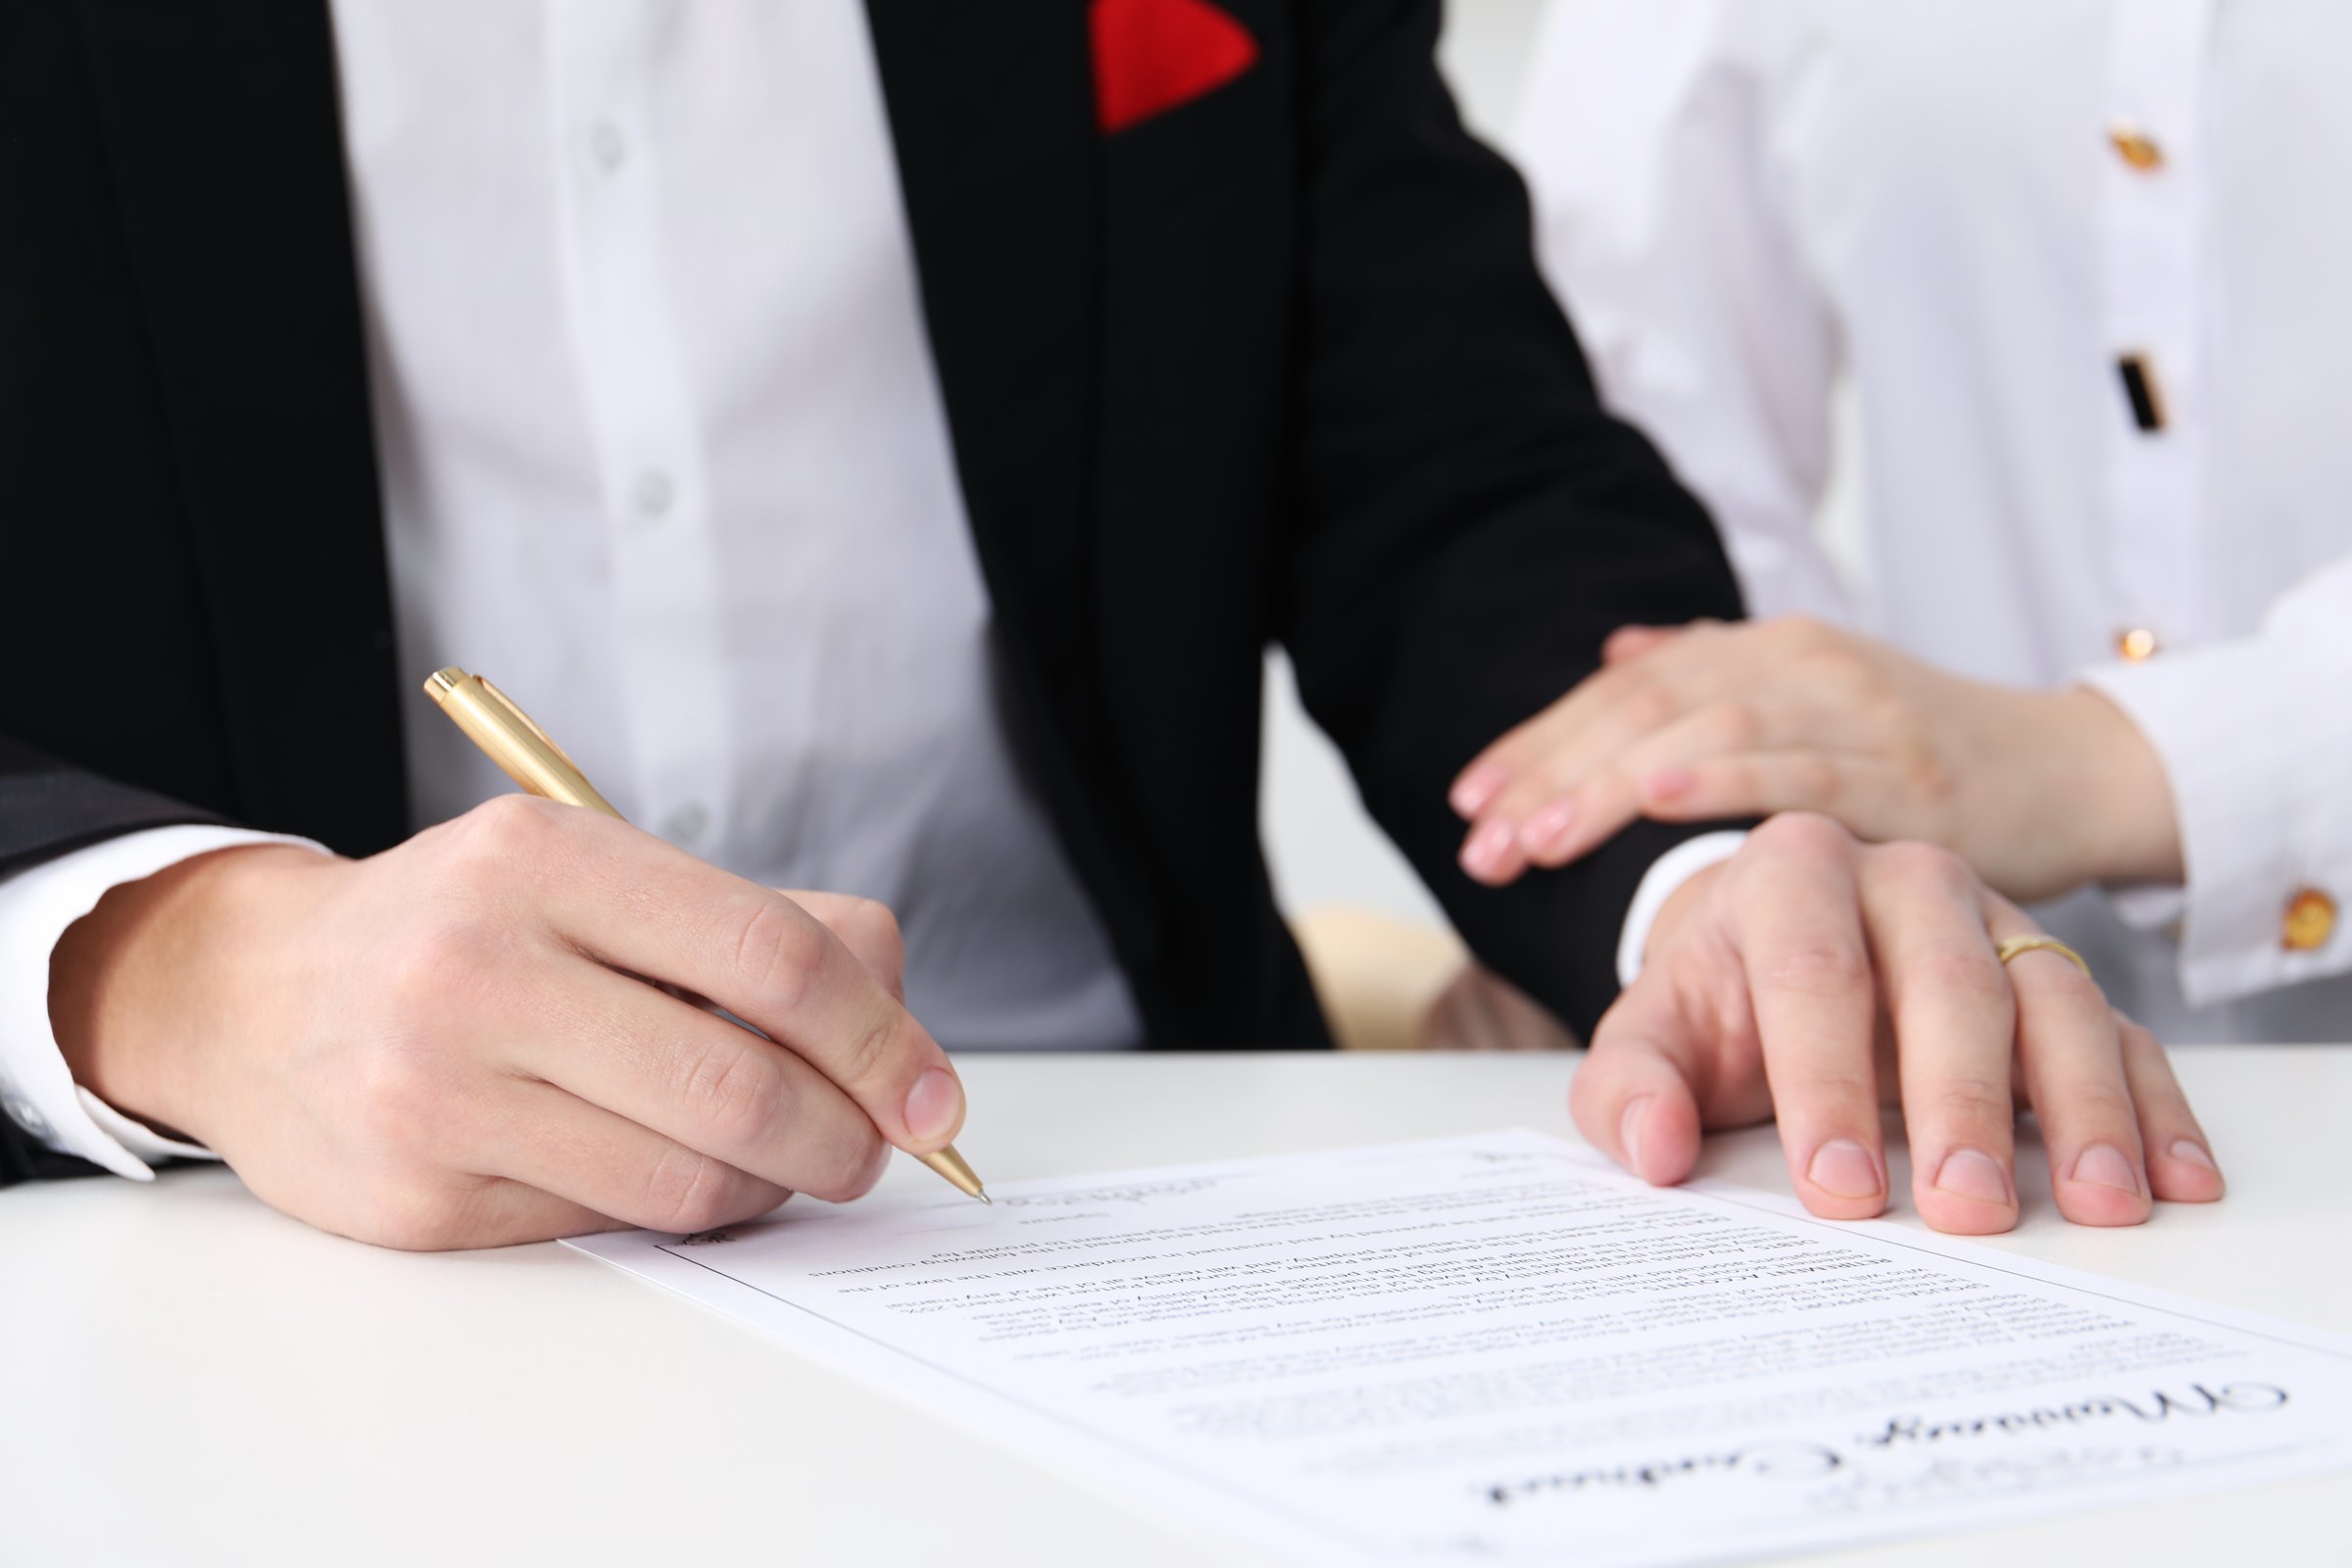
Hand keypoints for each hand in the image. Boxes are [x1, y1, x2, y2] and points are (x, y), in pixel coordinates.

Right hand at [48, 796, 963, 1249]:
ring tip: (773, 1159)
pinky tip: (659, 1168)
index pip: (772, 953)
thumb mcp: (596, 874)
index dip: (877, 1036)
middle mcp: (481, 967)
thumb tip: (902, 1041)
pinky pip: (608, 1226)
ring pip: (687, 1180)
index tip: (932, 1094)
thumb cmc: (469, 931)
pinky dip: (671, 1210)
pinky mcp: (419, 1199)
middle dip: (844, 1137)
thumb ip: (760, 929)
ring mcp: (438, 1090)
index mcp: (547, 858)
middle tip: (872, 1150)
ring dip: (769, 1186)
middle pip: (740, 1085)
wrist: (255, 997)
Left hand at [1450, 616, 2180, 902]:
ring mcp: (1853, 711)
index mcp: (1764, 648)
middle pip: (1644, 709)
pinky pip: (1800, 767)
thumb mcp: (1811, 702)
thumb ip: (1714, 675)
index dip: (1538, 741)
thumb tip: (1613, 653)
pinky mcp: (1906, 770)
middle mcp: (1799, 663)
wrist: (2068, 771)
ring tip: (1536, 837)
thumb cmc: (1923, 751)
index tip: (1467, 802)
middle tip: (1479, 840)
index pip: (1622, 690)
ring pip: (1705, 730)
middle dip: (1550, 775)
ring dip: (1608, 786)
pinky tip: (1656, 793)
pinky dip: (1724, 775)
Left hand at [1570, 813, 2224, 1232]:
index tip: (1836, 1186)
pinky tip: (2171, 1180)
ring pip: (2054, 999)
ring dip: (2081, 1107)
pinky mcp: (2059, 981)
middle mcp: (1907, 880)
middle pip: (1948, 981)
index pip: (1813, 971)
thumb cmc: (1718, 999)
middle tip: (1965, 1211)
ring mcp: (1998, 925)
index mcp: (1792, 872)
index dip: (1824, 1079)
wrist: (1775, 949)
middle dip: (1959, 1101)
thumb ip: (1629, 1087)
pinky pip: (2122, 1034)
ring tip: (2094, 1205)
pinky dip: (2153, 1106)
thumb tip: (1654, 1150)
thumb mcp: (1651, 1034)